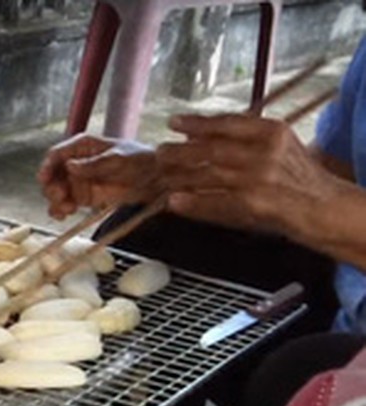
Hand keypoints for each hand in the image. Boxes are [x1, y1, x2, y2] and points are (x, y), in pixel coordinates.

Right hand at [38, 134, 154, 218]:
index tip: (45, 179)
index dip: (47, 166)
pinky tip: (64, 215)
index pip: (56, 155)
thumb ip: (95, 164)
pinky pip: (65, 204)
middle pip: (52, 175)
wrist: (157, 178)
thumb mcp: (119, 159)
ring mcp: (79, 181)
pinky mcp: (83, 197)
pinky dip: (60, 210)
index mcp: (82, 147)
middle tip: (60, 197)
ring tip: (66, 209)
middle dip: (52, 187)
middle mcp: (76, 163)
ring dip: (55, 201)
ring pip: (56, 191)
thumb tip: (70, 166)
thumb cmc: (140, 160)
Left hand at [155, 113, 345, 236]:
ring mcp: (258, 178)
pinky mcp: (253, 203)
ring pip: (208, 174)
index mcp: (272, 132)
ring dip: (180, 175)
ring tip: (162, 175)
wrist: (321, 206)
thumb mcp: (278, 145)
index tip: (173, 122)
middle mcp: (265, 152)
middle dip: (180, 151)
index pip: (227, 123)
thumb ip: (243, 137)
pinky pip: (214, 202)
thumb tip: (196, 134)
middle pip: (212, 148)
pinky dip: (192, 202)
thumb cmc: (296, 175)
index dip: (197, 122)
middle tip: (160, 152)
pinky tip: (175, 201)